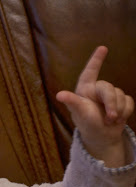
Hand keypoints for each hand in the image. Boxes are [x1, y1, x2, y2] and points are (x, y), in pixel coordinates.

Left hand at [56, 46, 133, 166]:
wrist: (102, 137)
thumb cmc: (87, 124)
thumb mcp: (79, 113)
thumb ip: (72, 102)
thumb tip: (59, 95)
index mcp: (84, 90)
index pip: (90, 72)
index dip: (96, 60)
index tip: (103, 48)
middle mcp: (96, 90)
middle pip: (109, 88)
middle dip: (111, 103)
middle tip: (110, 117)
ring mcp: (109, 95)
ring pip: (120, 95)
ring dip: (118, 110)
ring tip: (109, 120)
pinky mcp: (121, 101)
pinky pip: (129, 101)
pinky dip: (126, 111)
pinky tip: (118, 119)